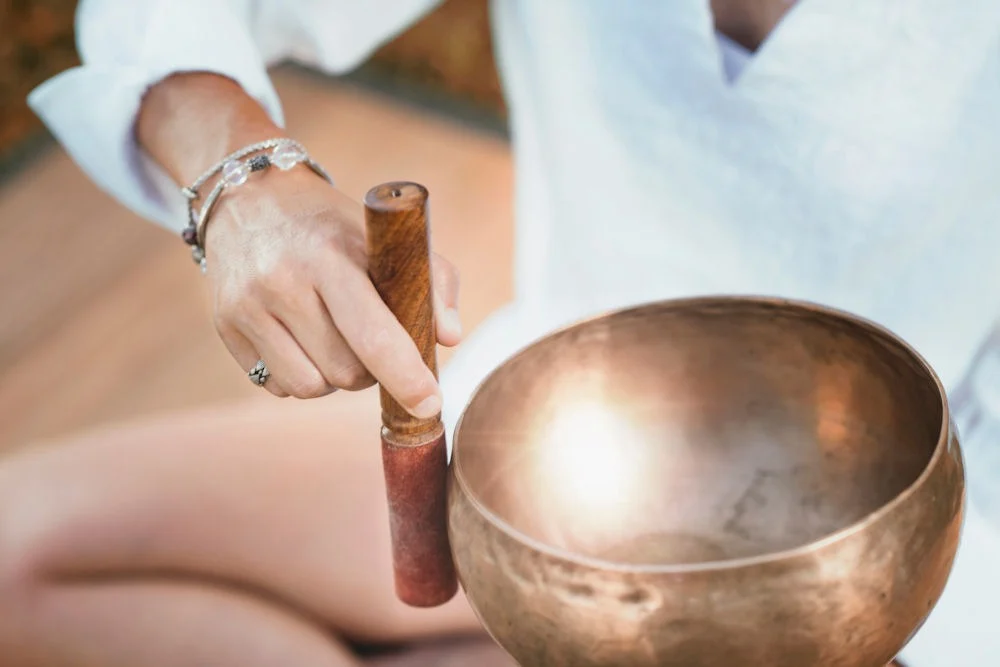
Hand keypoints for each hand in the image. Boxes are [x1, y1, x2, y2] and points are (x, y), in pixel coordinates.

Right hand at [204, 167, 461, 415]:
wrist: (249, 196)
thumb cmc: (332, 225)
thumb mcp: (385, 235)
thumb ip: (433, 279)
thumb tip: (448, 337)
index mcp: (331, 255)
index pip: (374, 335)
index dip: (407, 377)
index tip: (430, 403)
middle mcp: (283, 281)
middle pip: (346, 372)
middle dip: (372, 372)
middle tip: (373, 342)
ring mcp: (247, 306)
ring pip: (312, 388)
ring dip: (335, 378)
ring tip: (335, 339)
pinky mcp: (224, 326)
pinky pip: (278, 385)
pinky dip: (301, 375)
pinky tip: (301, 339)